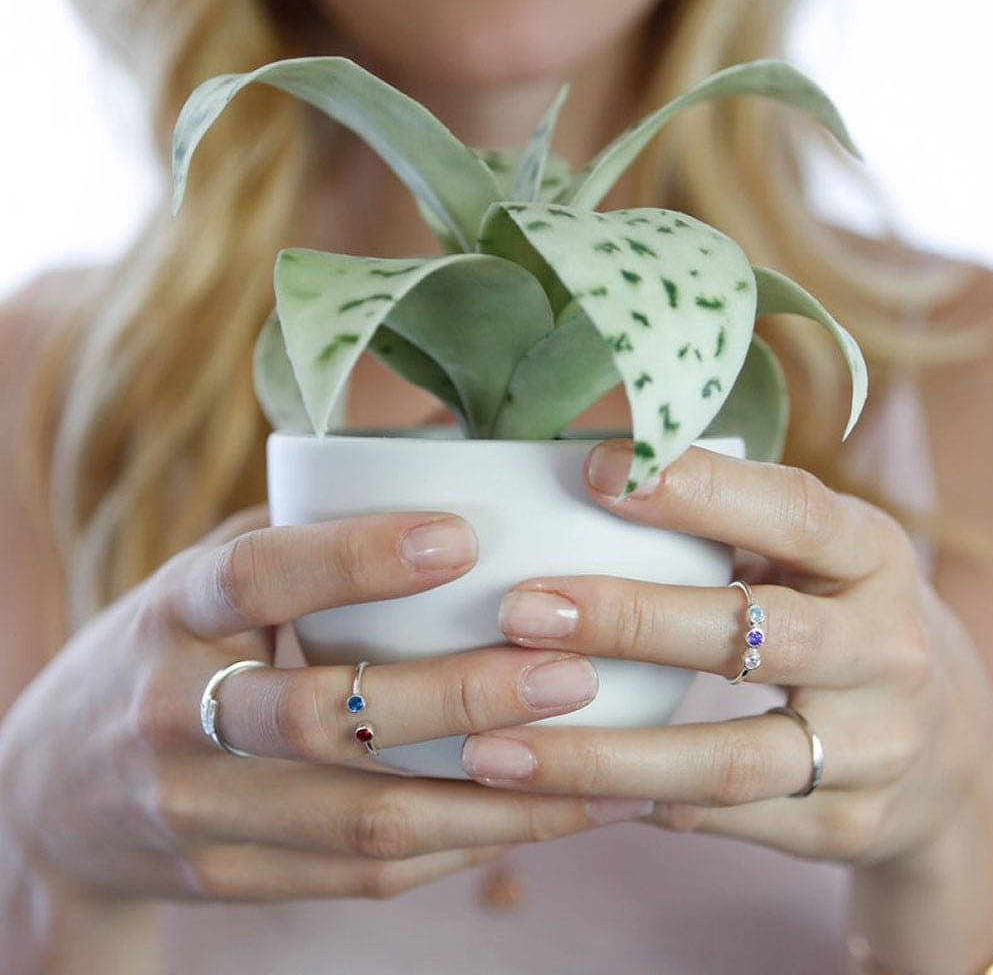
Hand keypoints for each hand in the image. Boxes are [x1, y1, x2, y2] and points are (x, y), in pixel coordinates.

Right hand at [0, 505, 629, 912]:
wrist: (45, 797)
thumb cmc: (162, 656)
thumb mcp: (197, 583)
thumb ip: (294, 535)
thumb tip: (433, 455)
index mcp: (170, 616)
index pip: (256, 577)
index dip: (354, 557)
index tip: (462, 537)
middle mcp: (175, 717)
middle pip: (324, 717)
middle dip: (459, 698)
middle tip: (571, 673)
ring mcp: (197, 812)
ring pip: (359, 818)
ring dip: (488, 799)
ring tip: (594, 775)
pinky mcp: (228, 880)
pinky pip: (359, 873)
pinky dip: (454, 850)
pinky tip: (530, 822)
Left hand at [463, 442, 992, 947]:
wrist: (947, 745)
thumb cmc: (840, 616)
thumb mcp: (812, 557)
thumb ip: (728, 526)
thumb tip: (587, 480)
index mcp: (868, 554)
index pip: (788, 509)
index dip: (697, 488)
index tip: (597, 471)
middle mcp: (883, 648)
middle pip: (753, 633)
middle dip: (630, 619)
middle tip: (522, 611)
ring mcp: (874, 745)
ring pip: (730, 757)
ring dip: (606, 752)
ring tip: (498, 747)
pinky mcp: (849, 824)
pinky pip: (729, 820)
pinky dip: (643, 803)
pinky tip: (565, 792)